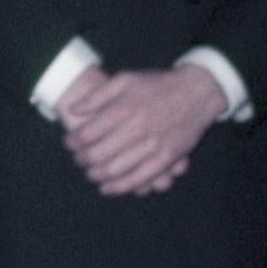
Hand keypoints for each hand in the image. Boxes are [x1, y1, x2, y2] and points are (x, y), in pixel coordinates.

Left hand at [58, 63, 226, 196]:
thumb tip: (74, 110)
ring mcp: (154, 144)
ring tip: (90, 173)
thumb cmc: (157, 84)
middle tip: (77, 160)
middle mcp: (138, 128)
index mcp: (125, 108)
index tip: (69, 143)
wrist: (198, 91)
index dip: (73, 142)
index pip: (88, 133)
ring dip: (97, 175)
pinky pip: (141, 178)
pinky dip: (120, 187)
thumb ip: (97, 95)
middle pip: (98, 154)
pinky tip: (107, 188)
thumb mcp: (125, 79)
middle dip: (82, 160)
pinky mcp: (168, 157)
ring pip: (116, 169)